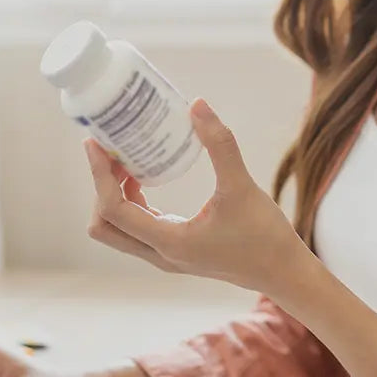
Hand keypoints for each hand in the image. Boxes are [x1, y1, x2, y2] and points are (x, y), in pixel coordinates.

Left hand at [84, 99, 317, 295]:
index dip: (98, 176)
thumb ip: (220, 144)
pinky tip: (144, 177)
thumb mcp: (242, 186)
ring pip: (117, 230)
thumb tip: (197, 105)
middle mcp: (160, 254)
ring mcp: (165, 256)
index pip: (114, 210)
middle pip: (103, 227)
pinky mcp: (173, 250)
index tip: (94, 145)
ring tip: (126, 160)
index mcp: (170, 241)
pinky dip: (130, 202)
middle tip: (109, 153)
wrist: (282, 272)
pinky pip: (136, 227)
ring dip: (113, 195)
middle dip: (99, 189)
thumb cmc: (265, 235)